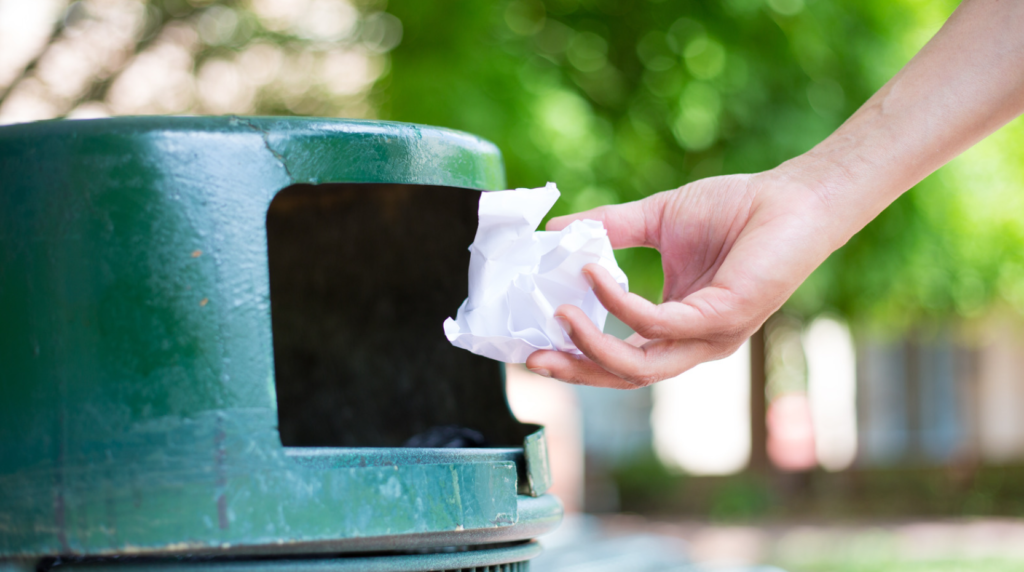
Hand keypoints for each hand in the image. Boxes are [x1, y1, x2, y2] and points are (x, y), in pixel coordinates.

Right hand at [525, 171, 839, 388]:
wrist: (792, 195)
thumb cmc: (734, 209)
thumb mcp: (656, 220)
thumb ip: (608, 229)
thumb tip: (556, 231)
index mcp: (677, 327)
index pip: (621, 357)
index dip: (578, 356)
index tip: (535, 343)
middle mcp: (693, 341)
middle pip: (626, 376)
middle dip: (577, 370)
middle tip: (533, 358)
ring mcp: (711, 335)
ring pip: (641, 365)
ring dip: (593, 346)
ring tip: (558, 315)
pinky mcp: (725, 316)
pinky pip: (661, 324)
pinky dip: (621, 304)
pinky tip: (595, 276)